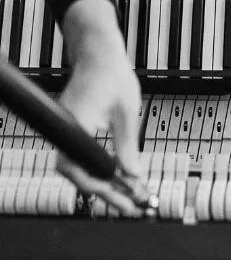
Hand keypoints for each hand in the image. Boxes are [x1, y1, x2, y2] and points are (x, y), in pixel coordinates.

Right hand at [56, 0, 142, 214]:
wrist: (98, 52)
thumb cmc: (113, 75)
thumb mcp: (127, 112)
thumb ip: (127, 147)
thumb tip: (133, 177)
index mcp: (77, 125)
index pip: (83, 170)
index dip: (105, 189)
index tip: (128, 200)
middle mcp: (67, 130)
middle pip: (79, 175)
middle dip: (106, 193)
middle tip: (132, 207)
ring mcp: (68, 130)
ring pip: (80, 169)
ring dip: (104, 183)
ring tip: (130, 195)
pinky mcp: (74, 129)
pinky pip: (83, 157)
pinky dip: (101, 169)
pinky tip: (119, 176)